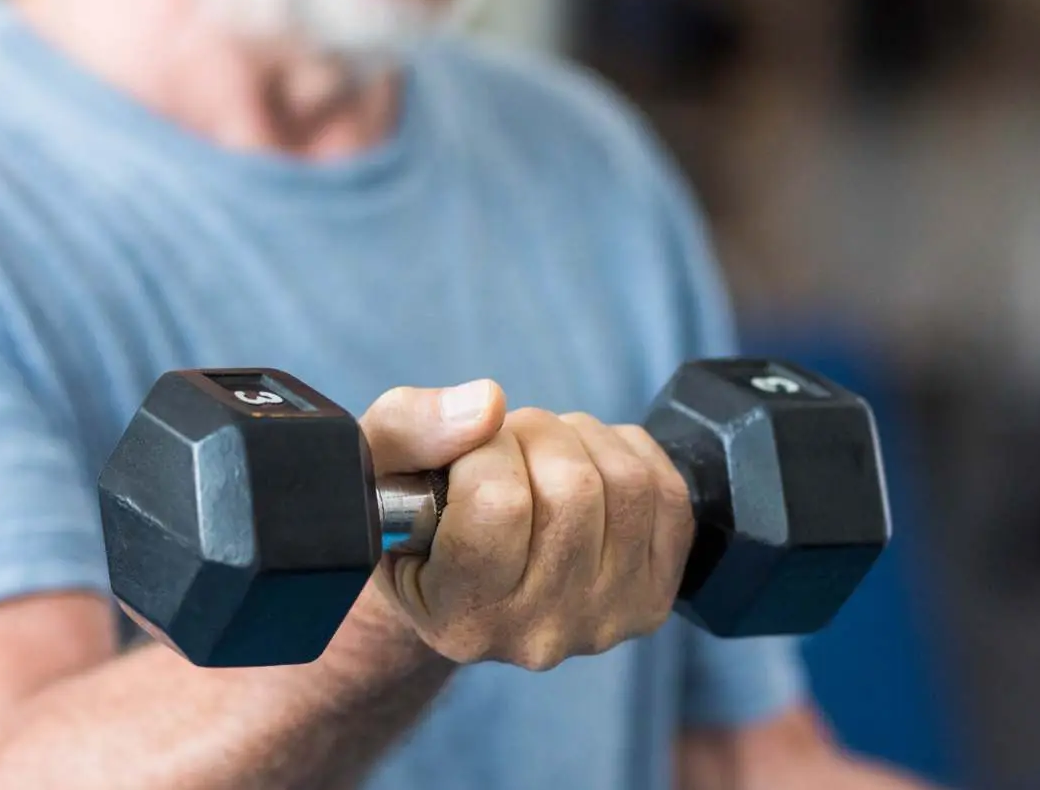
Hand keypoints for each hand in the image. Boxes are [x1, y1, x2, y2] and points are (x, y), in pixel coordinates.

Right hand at [368, 393, 694, 670]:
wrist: (455, 575)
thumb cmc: (407, 514)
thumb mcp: (373, 467)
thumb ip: (410, 429)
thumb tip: (488, 404)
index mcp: (461, 617)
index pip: (498, 502)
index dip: (480, 450)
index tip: (462, 458)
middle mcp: (537, 634)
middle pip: (573, 488)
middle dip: (533, 436)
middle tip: (501, 447)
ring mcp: (605, 621)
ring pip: (624, 483)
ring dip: (579, 439)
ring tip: (538, 455)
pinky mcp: (652, 598)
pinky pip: (667, 493)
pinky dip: (625, 453)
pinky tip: (584, 465)